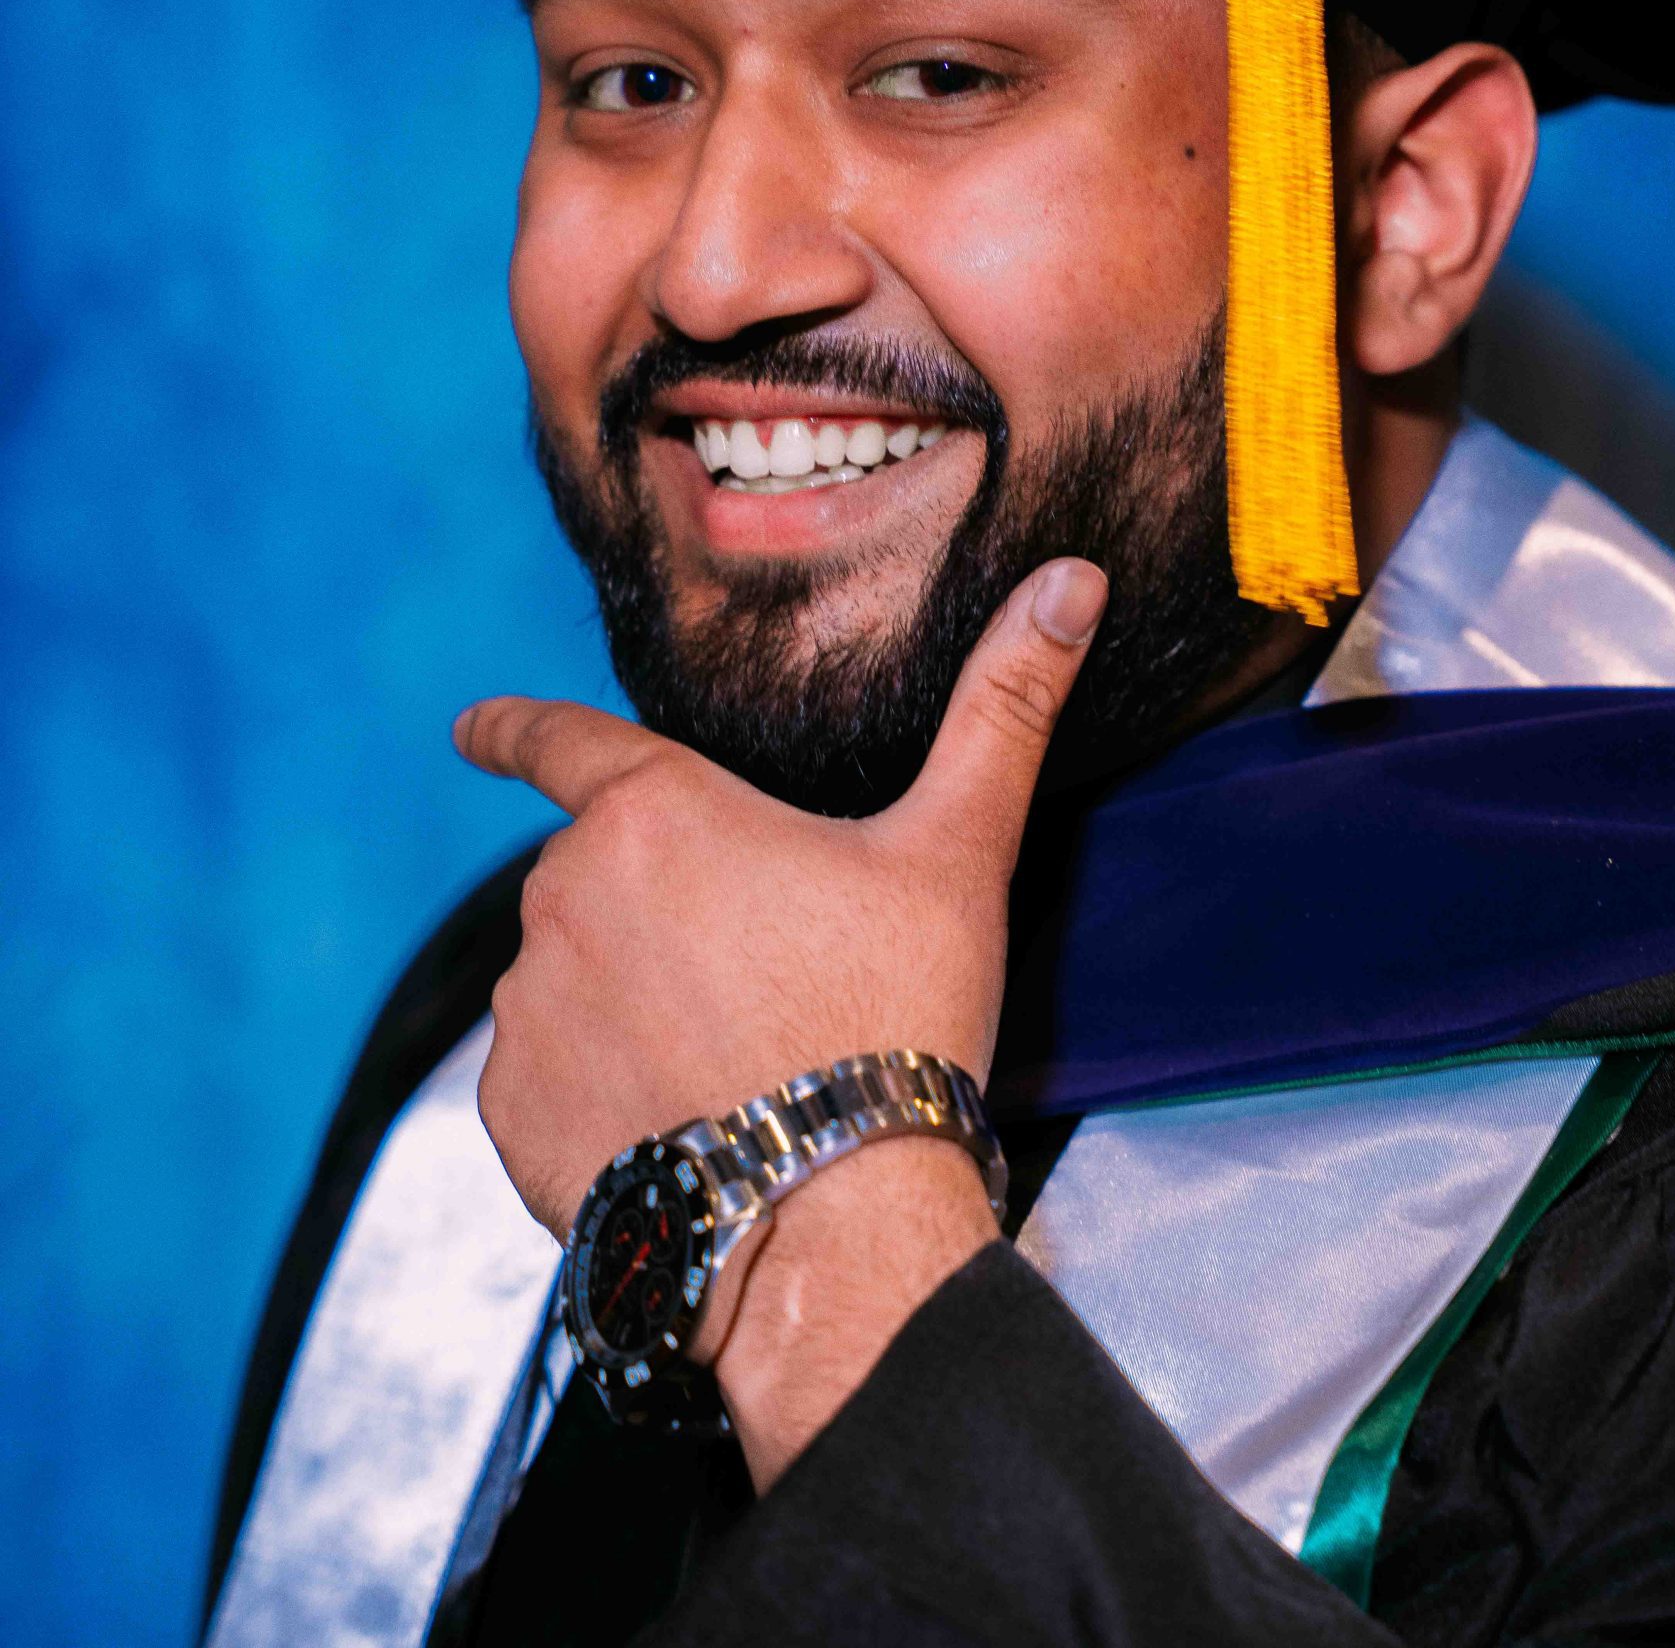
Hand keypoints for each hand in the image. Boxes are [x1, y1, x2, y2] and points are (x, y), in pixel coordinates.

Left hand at [455, 556, 1106, 1476]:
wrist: (832, 1226)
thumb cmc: (894, 1019)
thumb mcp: (957, 853)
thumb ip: (1003, 708)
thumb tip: (1074, 581)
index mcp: (655, 813)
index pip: (560, 741)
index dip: (514, 727)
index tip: (467, 725)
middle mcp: (563, 896)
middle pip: (594, 878)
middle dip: (653, 908)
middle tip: (756, 974)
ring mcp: (526, 1009)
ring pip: (567, 977)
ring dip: (622, 997)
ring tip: (729, 1059)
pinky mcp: (508, 1113)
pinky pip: (542, 1074)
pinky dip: (594, 1086)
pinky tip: (679, 1117)